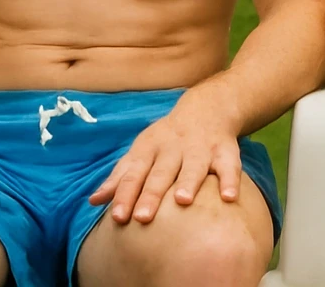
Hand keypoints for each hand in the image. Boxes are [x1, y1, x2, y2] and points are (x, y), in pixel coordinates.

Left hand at [89, 90, 243, 224]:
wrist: (208, 107)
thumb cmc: (167, 138)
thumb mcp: (141, 151)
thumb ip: (120, 177)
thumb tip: (93, 201)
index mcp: (149, 148)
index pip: (134, 172)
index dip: (125, 194)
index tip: (118, 218)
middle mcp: (174, 146)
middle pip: (161, 171)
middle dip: (152, 193)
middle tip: (143, 216)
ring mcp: (201, 147)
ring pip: (194, 165)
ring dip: (188, 181)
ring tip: (183, 200)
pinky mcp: (225, 150)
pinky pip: (229, 165)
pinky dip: (230, 180)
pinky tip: (229, 197)